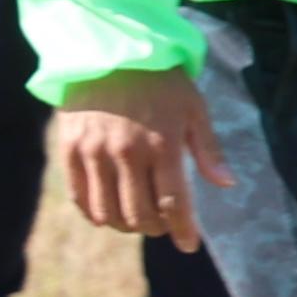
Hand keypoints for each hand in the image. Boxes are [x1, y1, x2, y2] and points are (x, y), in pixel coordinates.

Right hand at [53, 69, 226, 248]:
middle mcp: (126, 152)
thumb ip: (208, 148)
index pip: (173, 201)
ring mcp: (94, 153)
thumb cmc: (161, 80)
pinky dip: (96, 214)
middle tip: (164, 225)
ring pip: (107, 213)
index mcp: (162, 142)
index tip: (189, 245)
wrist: (109, 50)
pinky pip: (81, 199)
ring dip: (126, 225)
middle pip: (139, 213)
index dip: (182, 229)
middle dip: (156, 228)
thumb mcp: (194, 107)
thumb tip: (226, 184)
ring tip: (139, 219)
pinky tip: (109, 212)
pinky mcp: (70, 151)